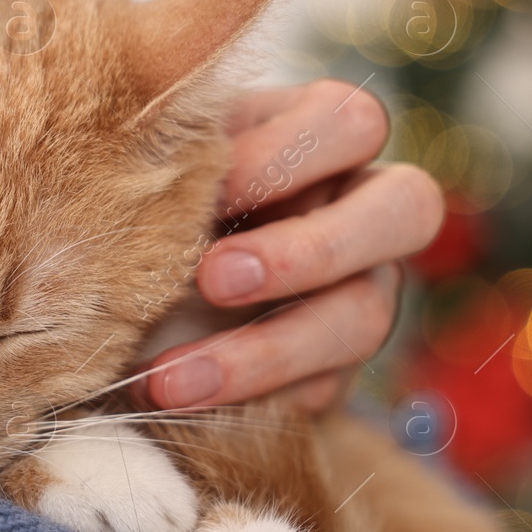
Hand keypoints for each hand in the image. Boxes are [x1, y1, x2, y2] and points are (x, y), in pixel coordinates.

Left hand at [136, 80, 445, 410]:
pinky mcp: (335, 370)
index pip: (350, 122)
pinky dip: (250, 404)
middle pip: (409, 208)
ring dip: (266, 352)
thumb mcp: (164, 158)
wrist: (123, 291)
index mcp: (324, 135)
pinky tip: (180, 409)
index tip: (200, 194)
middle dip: (310, 250)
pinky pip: (325, 392)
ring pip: (366, 317)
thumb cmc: (147, 193)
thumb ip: (174, 149)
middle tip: (213, 280)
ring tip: (170, 378)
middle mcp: (364, 208)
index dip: (284, 156)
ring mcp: (364, 290)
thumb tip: (142, 159)